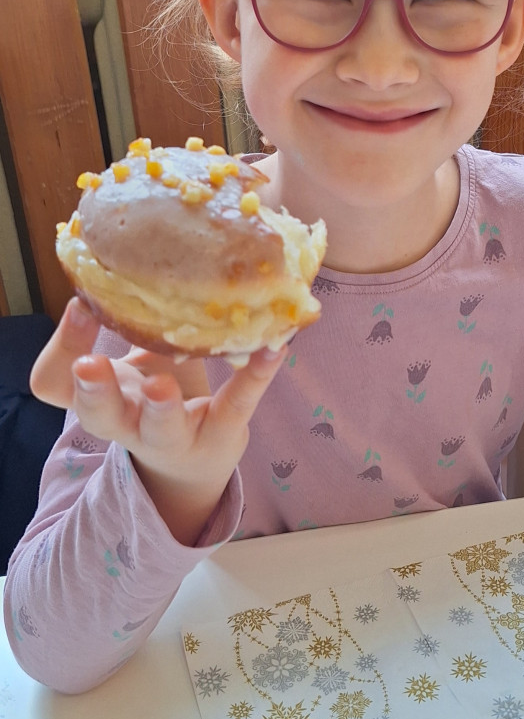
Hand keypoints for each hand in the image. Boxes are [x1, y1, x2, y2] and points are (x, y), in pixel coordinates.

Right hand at [31, 297, 285, 544]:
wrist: (193, 464)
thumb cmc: (152, 402)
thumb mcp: (132, 367)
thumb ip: (132, 327)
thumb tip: (139, 253)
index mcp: (101, 398)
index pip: (54, 383)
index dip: (61, 348)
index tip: (80, 304)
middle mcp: (129, 423)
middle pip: (98, 416)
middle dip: (93, 390)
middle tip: (89, 365)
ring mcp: (175, 435)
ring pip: (161, 427)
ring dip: (161, 405)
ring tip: (164, 383)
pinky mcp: (222, 433)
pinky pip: (236, 405)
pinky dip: (256, 376)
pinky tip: (274, 349)